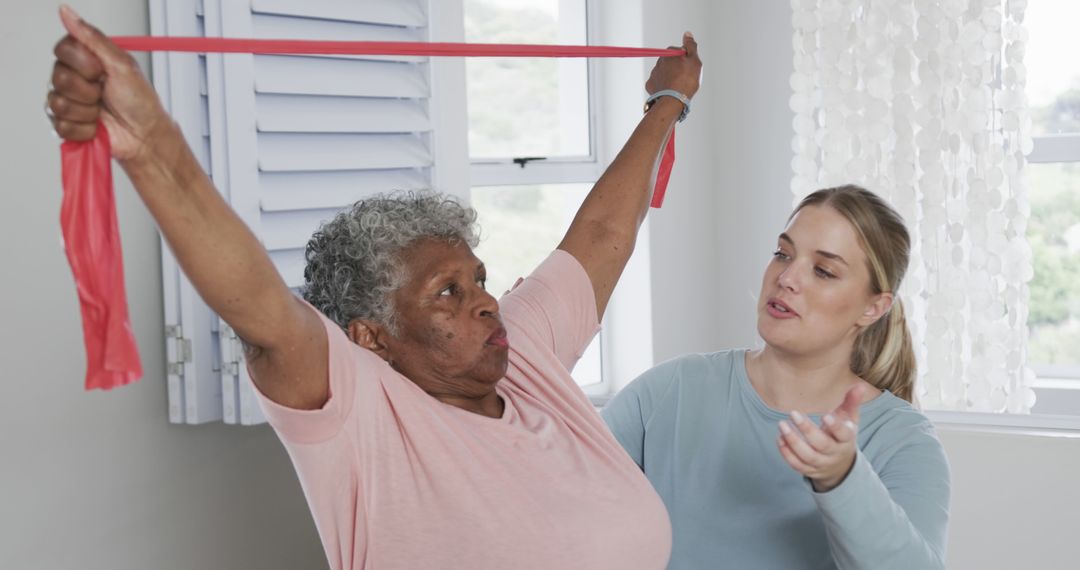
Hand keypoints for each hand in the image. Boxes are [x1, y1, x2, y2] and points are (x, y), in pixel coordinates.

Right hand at [47, 5, 168, 161]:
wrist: (145, 135)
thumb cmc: (140, 102)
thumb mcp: (122, 64)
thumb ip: (93, 38)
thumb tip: (67, 13)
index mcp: (85, 59)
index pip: (62, 50)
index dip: (83, 63)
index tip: (102, 71)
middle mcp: (73, 78)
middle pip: (59, 77)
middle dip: (88, 90)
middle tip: (105, 93)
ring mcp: (68, 101)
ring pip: (58, 103)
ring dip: (88, 110)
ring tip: (103, 111)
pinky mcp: (67, 124)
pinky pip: (62, 125)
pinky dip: (85, 128)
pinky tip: (97, 126)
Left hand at [645, 32, 701, 99]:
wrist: (673, 100)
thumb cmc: (686, 80)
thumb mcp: (694, 60)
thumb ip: (691, 46)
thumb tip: (687, 33)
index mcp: (670, 53)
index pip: (680, 52)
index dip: (687, 60)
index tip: (690, 69)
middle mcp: (659, 61)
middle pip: (671, 62)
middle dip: (677, 68)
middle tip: (685, 79)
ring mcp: (654, 73)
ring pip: (664, 73)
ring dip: (670, 78)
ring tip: (677, 87)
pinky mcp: (650, 84)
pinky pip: (658, 83)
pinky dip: (663, 86)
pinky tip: (669, 91)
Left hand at [777, 384, 863, 492]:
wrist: (840, 466)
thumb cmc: (842, 435)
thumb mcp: (849, 419)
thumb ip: (851, 402)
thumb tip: (860, 385)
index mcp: (846, 439)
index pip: (844, 434)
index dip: (836, 426)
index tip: (825, 415)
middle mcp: (835, 453)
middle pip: (822, 445)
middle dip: (807, 430)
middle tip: (793, 414)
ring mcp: (822, 464)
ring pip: (808, 457)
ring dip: (793, 442)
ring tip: (782, 425)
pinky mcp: (810, 470)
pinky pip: (798, 465)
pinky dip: (787, 454)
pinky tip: (779, 438)